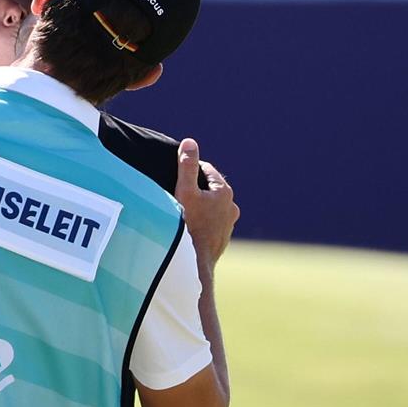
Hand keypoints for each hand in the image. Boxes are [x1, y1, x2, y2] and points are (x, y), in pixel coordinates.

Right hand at [173, 138, 239, 269]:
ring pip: (212, 209)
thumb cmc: (187, 225)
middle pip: (211, 190)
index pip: (207, 171)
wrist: (194, 264)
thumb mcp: (184, 190)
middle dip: (196, 187)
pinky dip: (201, 222)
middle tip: (176, 189)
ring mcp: (227, 227)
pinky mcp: (221, 242)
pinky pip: (210, 225)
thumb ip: (186, 166)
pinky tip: (187, 228)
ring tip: (181, 210)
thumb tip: (190, 142)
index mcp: (224, 193)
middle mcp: (231, 209)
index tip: (178, 169)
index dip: (191, 168)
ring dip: (200, 206)